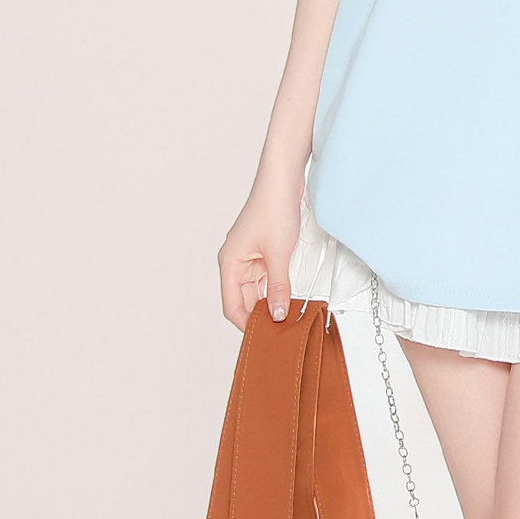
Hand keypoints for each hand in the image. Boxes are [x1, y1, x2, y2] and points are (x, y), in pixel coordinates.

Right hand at [218, 171, 303, 328]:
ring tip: (287, 314)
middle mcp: (237, 262)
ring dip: (271, 301)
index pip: (231, 305)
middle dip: (261, 314)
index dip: (245, 324)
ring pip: (257, 290)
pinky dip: (277, 288)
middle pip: (245, 299)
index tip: (263, 336)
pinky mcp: (263, 251)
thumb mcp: (279, 254)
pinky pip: (267, 278)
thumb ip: (279, 287)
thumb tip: (278, 313)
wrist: (283, 181)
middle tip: (281, 330)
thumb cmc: (273, 208)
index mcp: (230, 263)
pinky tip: (289, 296)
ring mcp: (250, 257)